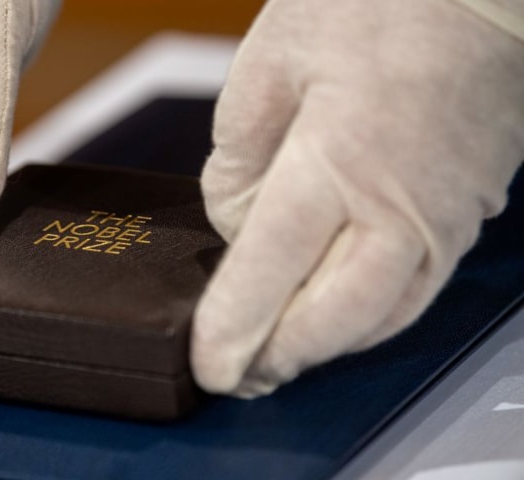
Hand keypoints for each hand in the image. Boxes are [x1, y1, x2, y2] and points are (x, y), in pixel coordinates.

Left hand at [192, 0, 523, 397]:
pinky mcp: (467, 213)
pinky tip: (336, 316)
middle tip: (239, 373)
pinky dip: (369, 319)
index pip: (271, 269)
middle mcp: (402, 203)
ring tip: (279, 354)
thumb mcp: (269, 64)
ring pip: (382, 317)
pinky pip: (416, 291)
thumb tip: (237, 224)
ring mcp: (447, 214)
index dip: (233, 326)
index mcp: (340, 156)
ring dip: (325, 345)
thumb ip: (239, 158)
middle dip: (280, 355)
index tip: (207, 364)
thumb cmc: (373, 3)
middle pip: (335, 318)